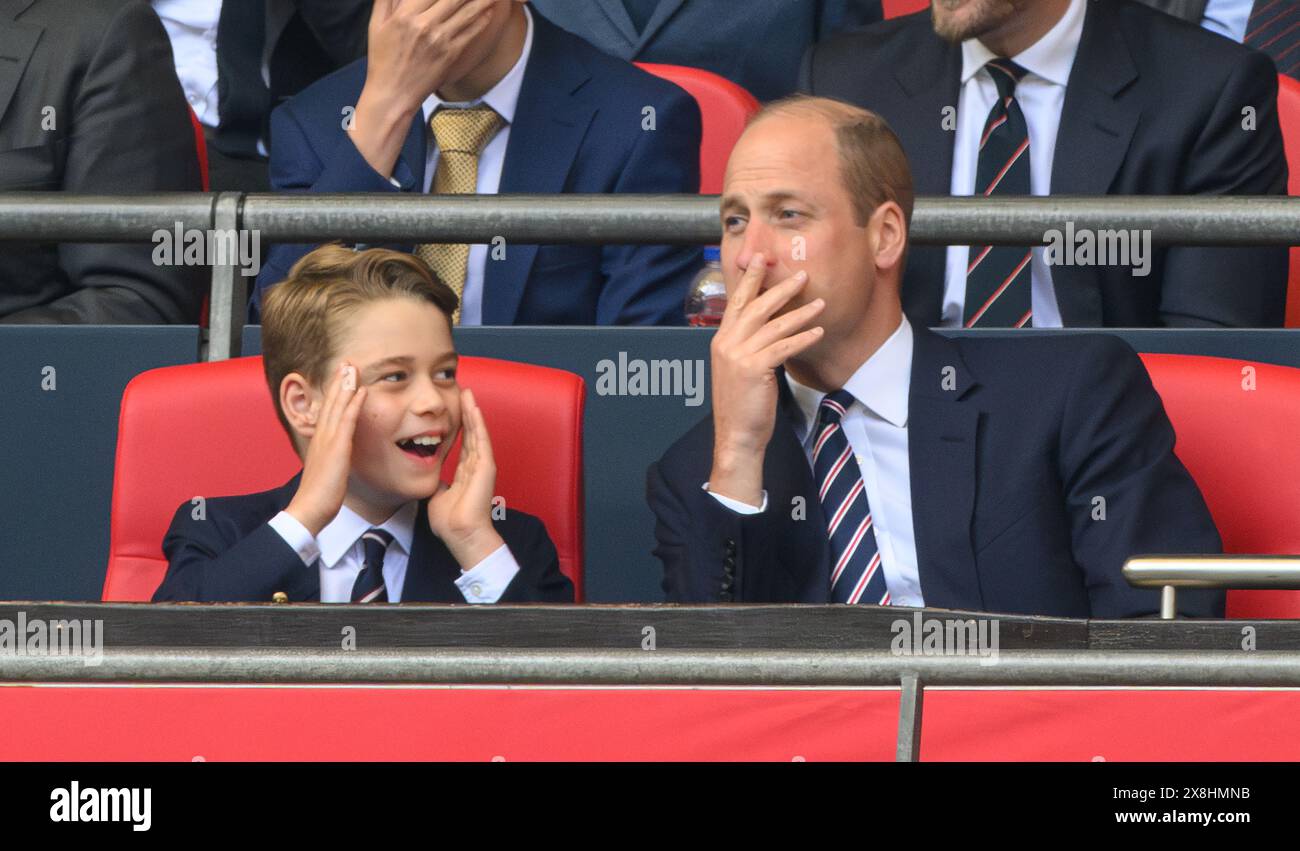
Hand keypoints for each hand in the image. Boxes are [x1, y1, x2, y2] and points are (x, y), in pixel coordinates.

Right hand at [286, 363, 366, 535]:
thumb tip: (337, 460)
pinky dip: (354, 403)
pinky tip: (361, 390)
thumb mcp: (326, 472)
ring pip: (337, 406)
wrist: (309, 510)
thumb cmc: (320, 496)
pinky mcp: (336, 449)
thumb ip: (331, 461)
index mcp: (319, 442)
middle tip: (346, 362)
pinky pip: (347, 421)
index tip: (341, 377)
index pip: (327, 411)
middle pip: (330, 403)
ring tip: (352, 367)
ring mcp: (328, 441)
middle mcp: (321, 437)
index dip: (334, 393)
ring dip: (345, 385)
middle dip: (338, 381)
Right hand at [349, 0, 496, 175]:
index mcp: (404, 15)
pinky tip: (488, 10)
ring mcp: (439, 40)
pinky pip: (470, 33)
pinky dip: (481, 20)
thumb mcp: (377, 26)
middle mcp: (424, 25)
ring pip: (466, 12)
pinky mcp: (450, 55)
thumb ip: (386, 1)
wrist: (393, 94)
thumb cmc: (383, 59)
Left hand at [427, 388, 505, 568]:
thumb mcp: (438, 494)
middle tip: (463, 391)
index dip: (458, 426)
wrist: (461, 534)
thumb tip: (426, 474)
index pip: (463, 443)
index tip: (452, 410)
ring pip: (478, 432)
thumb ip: (436, 482)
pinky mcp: (486, 467)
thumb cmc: (450, 521)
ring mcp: (483, 465)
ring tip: (468, 393)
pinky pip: (482, 440)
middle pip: (472, 433)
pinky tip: (473, 408)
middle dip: (467, 412)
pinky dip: (478, 423)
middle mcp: (476, 466)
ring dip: (473, 412)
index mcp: (467, 472)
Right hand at [708, 253, 824, 505]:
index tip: (761, 259)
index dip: (750, 279)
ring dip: (801, 312)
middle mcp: (726, 343)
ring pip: (774, 325)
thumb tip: (766, 330)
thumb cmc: (741, 405)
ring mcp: (739, 355)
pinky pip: (784, 346)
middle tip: (801, 275)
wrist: (736, 434)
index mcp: (721, 340)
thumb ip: (746, 347)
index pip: (737, 303)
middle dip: (780, 288)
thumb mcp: (737, 370)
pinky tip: (817, 331)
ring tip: (821, 303)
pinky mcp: (754, 368)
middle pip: (757, 306)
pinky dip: (803, 337)